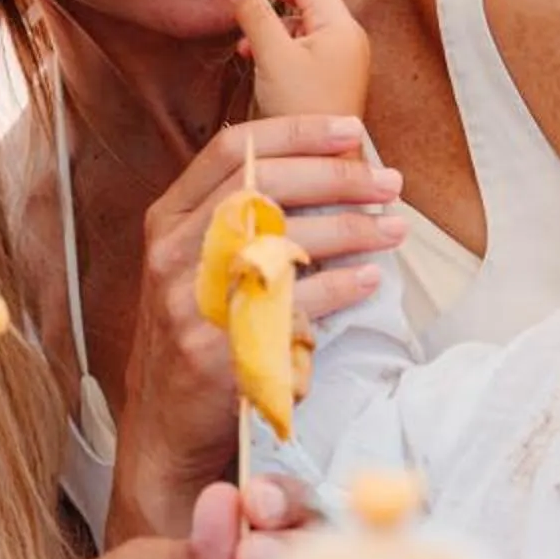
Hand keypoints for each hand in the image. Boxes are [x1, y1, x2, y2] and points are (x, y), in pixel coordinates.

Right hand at [114, 116, 404, 535]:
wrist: (164, 428)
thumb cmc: (199, 335)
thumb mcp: (199, 266)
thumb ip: (241, 220)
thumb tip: (327, 170)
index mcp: (168, 221)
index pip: (232, 151)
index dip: (296, 132)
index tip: (352, 130)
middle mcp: (173, 253)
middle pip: (264, 186)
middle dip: (337, 177)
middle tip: (388, 183)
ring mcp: (190, 302)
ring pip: (282, 241)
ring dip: (351, 229)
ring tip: (394, 229)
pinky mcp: (215, 350)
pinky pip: (293, 306)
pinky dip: (340, 288)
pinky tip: (371, 280)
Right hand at [228, 0, 370, 121]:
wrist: (321, 160)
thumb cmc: (302, 108)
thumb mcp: (272, 55)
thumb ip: (255, 14)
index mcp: (340, 27)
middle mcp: (347, 39)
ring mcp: (342, 59)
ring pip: (304, 24)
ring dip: (275, 17)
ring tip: (247, 13)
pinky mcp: (331, 77)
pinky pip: (304, 45)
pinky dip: (280, 40)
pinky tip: (254, 48)